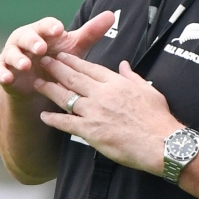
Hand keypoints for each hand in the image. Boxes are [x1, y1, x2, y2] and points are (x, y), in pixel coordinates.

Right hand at [0, 11, 114, 98]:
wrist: (39, 86)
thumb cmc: (57, 60)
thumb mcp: (74, 48)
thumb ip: (90, 33)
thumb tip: (111, 15)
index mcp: (41, 31)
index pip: (46, 25)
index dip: (51, 27)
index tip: (59, 30)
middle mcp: (24, 40)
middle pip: (27, 36)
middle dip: (33, 41)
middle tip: (41, 47)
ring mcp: (11, 54)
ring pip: (11, 53)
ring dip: (17, 58)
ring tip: (26, 64)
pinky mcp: (3, 70)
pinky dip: (2, 73)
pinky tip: (7, 77)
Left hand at [35, 53, 181, 174]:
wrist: (160, 142)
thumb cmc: (158, 118)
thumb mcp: (148, 90)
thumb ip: (132, 76)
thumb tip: (124, 65)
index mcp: (116, 83)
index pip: (90, 68)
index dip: (74, 61)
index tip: (63, 55)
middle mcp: (102, 94)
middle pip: (73, 78)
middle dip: (56, 68)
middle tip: (43, 61)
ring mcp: (95, 112)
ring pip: (66, 97)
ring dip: (49, 89)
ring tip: (37, 83)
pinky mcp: (91, 131)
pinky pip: (67, 123)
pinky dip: (54, 119)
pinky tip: (43, 116)